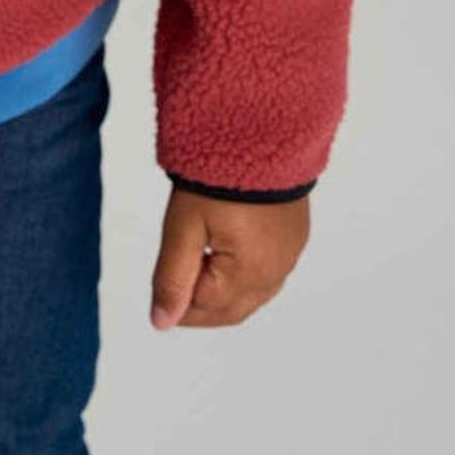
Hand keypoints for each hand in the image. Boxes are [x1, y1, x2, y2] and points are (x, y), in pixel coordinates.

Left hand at [149, 184, 310, 329]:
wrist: (261, 131)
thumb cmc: (220, 174)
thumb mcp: (184, 226)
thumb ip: (172, 277)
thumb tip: (161, 323)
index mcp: (249, 275)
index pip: (206, 308)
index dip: (178, 302)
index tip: (160, 288)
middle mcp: (276, 271)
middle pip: (232, 309)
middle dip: (200, 306)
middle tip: (172, 294)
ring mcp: (289, 253)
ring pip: (252, 293)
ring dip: (223, 291)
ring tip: (196, 269)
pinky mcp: (295, 235)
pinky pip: (269, 270)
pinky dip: (244, 273)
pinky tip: (227, 254)